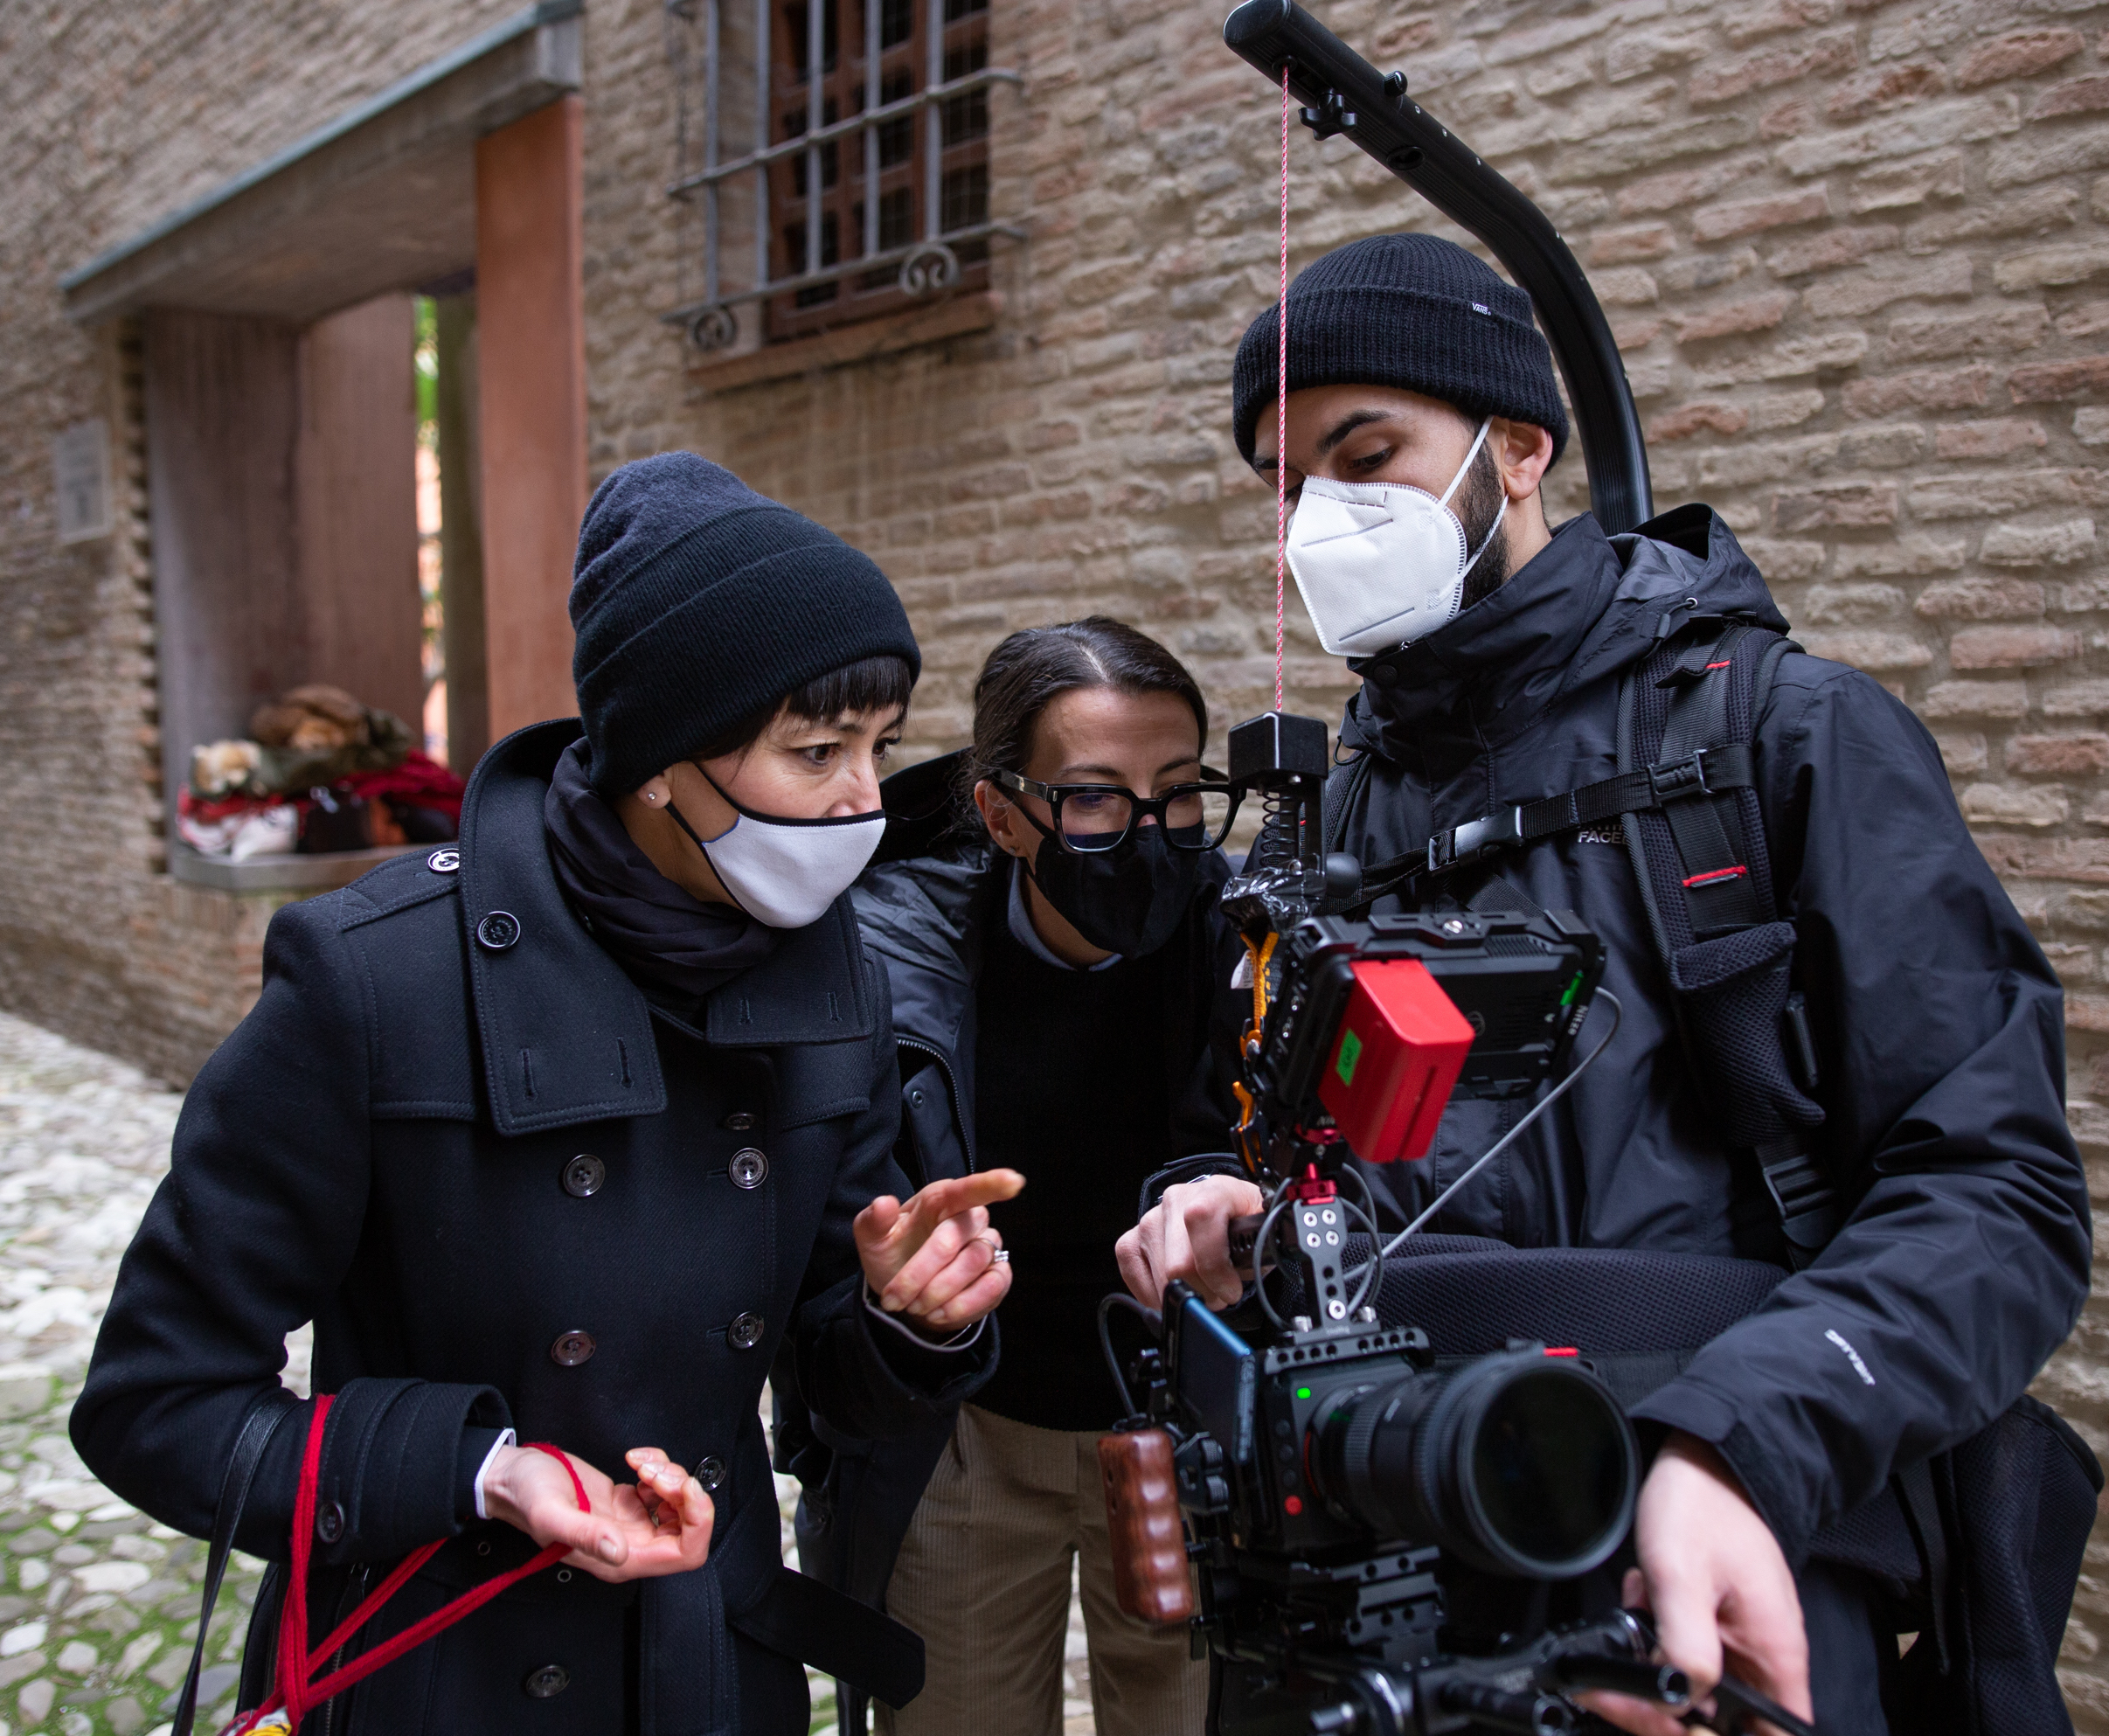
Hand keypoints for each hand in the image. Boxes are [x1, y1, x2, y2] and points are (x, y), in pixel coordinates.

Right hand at [481, 1443, 713, 1582]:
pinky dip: (658, 1465)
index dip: (697, 1522)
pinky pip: (663, 1486)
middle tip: (655, 1472)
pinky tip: (634, 1459)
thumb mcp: (550, 1513)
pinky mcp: (629, 1502)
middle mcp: (630, 1545)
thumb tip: (620, 1551)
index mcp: (618, 1559)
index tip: (682, 1488)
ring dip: (670, 1475)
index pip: (686, 1554)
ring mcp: (631, 1523)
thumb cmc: (525, 1496)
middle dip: (685, 1493)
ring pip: (680, 1504)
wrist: (512, 1476)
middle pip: (689, 1527)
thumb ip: (584, 1534)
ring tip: (640, 1463)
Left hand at [855, 1169, 1024, 1332]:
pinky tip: (939, 1313)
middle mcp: (970, 1218)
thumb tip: (884, 1204)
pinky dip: (962, 1305)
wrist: (905, 1294)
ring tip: (915, 1305)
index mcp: (941, 1199)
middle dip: (919, 1274)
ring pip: (973, 1264)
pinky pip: (992, 1288)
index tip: (1013, 1181)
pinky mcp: (998, 1276)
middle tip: (895, 1299)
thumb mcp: (872, 1239)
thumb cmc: (893, 1254)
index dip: (991, 1184)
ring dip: (937, 1292)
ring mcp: (988, 1246)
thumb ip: (874, 1221)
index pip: (967, 1189)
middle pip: (953, 1239)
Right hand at [1116, 1174, 1265, 1309]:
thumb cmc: (1245, 1231)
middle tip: (1220, 1295)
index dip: (1215, 1265)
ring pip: (1160, 1278)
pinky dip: (1157, 1297)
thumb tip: (1236, 1279)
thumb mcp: (1262, 1236)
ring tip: (1202, 1290)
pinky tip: (1177, 1291)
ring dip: (1185, 1296)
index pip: (1200, 1218)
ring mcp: (1149, 1219)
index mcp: (1214, 1190)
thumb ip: (1257, 1252)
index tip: (1231, 1289)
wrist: (1225, 1219)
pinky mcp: (1130, 1240)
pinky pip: (1134, 1276)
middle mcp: (1175, 1199)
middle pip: (1178, 1263)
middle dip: (1204, 1292)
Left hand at [1579, 1432, 1810, 1735]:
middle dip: (1665, 1713)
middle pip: (1721, 1726)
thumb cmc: (1703, 1505)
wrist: (1703, 1455)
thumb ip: (1685, 1646)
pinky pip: (1684, 1657)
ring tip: (1632, 1634)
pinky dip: (1654, 1645)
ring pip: (1697, 1694)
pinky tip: (1639, 1613)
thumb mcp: (1682, 1577)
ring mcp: (1737, 1643)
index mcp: (1774, 1658)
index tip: (1666, 1724)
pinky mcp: (1712, 1625)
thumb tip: (1675, 1703)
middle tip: (1621, 1688)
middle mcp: (1763, 1660)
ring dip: (1655, 1677)